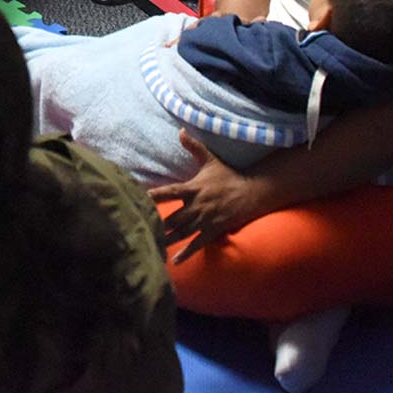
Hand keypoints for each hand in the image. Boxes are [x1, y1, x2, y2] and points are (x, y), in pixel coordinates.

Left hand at [147, 130, 271, 262]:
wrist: (251, 193)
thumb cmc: (228, 176)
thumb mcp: (210, 160)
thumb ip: (194, 147)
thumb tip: (180, 130)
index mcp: (194, 188)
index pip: (170, 192)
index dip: (156, 195)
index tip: (141, 197)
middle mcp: (197, 205)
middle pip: (173, 217)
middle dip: (158, 224)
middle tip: (141, 229)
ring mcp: (205, 220)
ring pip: (182, 232)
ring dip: (168, 240)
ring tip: (152, 246)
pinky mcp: (214, 230)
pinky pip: (198, 244)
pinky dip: (186, 253)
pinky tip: (174, 262)